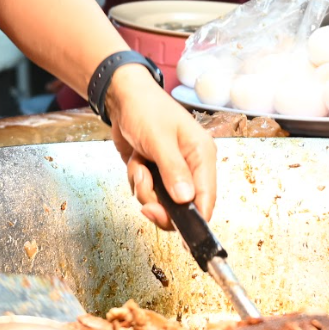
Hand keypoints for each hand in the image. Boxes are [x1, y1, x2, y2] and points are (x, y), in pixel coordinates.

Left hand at [102, 65, 219, 230]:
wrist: (122, 97)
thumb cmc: (146, 109)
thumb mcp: (159, 139)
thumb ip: (173, 170)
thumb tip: (186, 200)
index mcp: (202, 155)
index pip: (207, 197)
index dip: (195, 218)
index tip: (179, 232)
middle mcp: (191, 167)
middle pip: (183, 206)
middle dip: (160, 205)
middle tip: (146, 205)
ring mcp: (172, 171)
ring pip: (161, 201)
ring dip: (144, 189)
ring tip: (139, 165)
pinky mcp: (156, 173)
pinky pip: (147, 192)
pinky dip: (136, 181)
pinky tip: (135, 161)